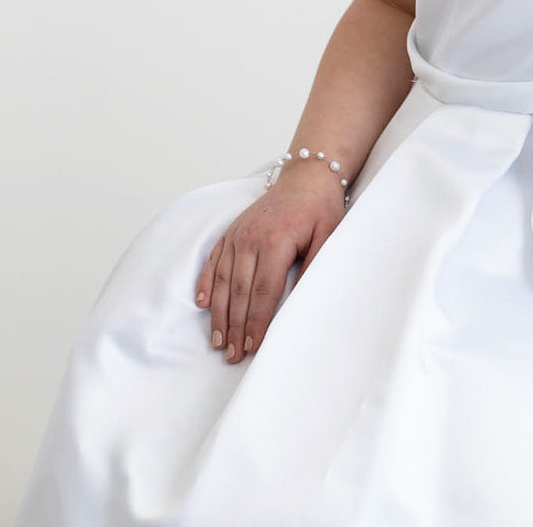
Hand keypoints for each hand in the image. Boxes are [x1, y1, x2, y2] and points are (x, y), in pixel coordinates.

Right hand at [194, 169, 345, 363]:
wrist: (306, 176)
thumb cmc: (320, 207)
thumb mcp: (329, 234)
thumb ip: (315, 265)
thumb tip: (304, 299)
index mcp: (276, 240)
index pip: (264, 290)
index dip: (257, 321)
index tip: (253, 346)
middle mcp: (251, 238)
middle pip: (240, 291)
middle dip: (236, 327)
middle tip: (233, 355)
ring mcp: (238, 234)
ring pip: (224, 280)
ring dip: (219, 313)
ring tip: (218, 341)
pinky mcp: (232, 231)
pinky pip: (214, 260)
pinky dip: (207, 283)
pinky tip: (203, 304)